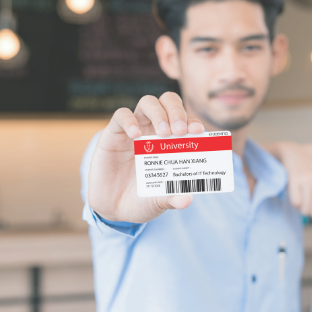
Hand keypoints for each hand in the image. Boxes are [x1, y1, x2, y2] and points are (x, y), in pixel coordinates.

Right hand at [87, 92, 203, 223]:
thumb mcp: (160, 201)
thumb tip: (187, 200)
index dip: (193, 121)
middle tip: (180, 130)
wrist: (113, 208)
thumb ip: (172, 198)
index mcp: (172, 141)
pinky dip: (129, 120)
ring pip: (148, 103)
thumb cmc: (142, 199)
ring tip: (164, 132)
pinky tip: (135, 135)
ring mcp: (134, 129)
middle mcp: (154, 130)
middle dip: (177, 111)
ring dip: (159, 113)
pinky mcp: (113, 134)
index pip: (186, 120)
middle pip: (168, 102)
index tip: (198, 132)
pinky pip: (121, 115)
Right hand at [276, 142, 311, 220]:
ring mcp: (308, 179)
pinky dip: (294, 203)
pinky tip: (295, 195)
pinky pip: (296, 203)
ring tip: (301, 199)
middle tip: (307, 204)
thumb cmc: (310, 172)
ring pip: (305, 209)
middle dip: (310, 212)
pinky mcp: (294, 179)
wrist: (293, 154)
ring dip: (301, 208)